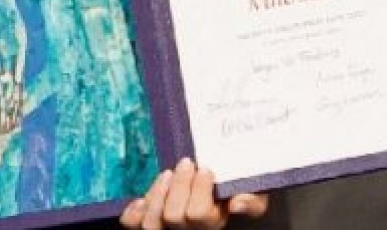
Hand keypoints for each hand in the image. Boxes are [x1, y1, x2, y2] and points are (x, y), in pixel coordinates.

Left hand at [120, 159, 267, 229]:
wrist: (213, 186)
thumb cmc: (233, 189)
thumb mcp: (254, 192)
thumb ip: (253, 200)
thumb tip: (237, 204)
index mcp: (212, 225)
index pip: (199, 215)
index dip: (200, 190)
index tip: (206, 169)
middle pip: (175, 217)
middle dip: (180, 186)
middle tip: (186, 163)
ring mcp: (166, 229)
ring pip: (152, 223)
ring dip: (157, 194)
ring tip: (167, 174)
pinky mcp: (147, 223)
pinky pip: (133, 224)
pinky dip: (134, 211)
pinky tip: (143, 197)